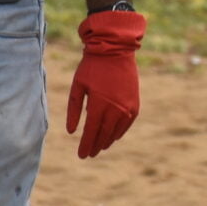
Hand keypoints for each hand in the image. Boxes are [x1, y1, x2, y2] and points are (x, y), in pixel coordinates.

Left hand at [68, 10, 144, 158]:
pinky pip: (127, 123)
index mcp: (98, 104)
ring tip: (100, 147)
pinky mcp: (135, 104)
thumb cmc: (91, 66)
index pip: (91, 132)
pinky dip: (119, 132)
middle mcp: (115, 108)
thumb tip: (71, 132)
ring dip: (107, 141)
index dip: (86, 145)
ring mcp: (127, 107)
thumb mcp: (77, 86)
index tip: (81, 155)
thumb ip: (74, 110)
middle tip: (89, 155)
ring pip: (116, 131)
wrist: (115, 50)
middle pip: (104, 134)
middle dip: (96, 146)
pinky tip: (113, 136)